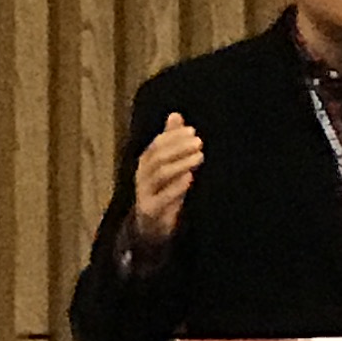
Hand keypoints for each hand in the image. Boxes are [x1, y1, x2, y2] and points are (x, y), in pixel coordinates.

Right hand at [129, 116, 203, 246]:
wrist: (151, 225)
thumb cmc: (162, 189)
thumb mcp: (167, 165)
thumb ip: (171, 141)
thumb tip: (175, 115)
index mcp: (146, 162)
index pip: (157, 145)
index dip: (173, 136)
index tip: (192, 131)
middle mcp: (143, 176)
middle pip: (157, 158)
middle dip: (178, 148)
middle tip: (199, 142)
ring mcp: (145, 193)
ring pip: (159, 175)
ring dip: (180, 164)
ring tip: (199, 157)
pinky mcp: (150, 210)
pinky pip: (160, 198)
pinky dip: (175, 187)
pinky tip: (189, 178)